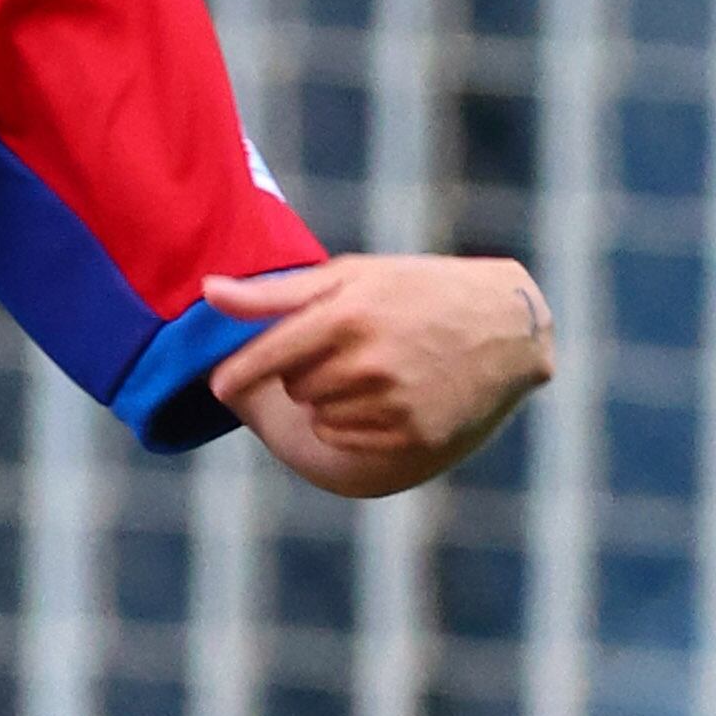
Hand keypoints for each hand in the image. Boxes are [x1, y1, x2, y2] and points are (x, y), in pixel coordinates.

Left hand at [205, 252, 551, 498]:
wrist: (508, 325)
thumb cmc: (417, 291)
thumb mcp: (353, 277)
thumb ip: (276, 294)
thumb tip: (207, 292)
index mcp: (349, 316)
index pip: (273, 354)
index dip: (240, 373)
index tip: (218, 387)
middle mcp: (369, 362)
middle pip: (295, 385)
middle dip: (308, 368)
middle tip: (352, 344)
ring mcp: (394, 402)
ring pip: (318, 415)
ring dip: (330, 397)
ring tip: (377, 367)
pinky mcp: (414, 435)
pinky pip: (346, 438)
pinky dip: (353, 422)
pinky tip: (389, 395)